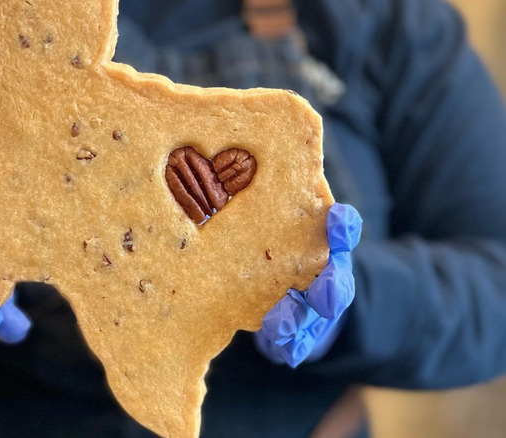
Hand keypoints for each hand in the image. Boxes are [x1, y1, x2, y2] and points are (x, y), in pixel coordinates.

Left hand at [254, 203, 361, 366]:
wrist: (288, 287)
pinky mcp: (300, 332)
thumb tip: (256, 148)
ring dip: (300, 321)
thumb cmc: (279, 240)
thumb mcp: (280, 218)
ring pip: (314, 316)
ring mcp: (316, 306)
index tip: (336, 218)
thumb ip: (279, 198)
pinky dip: (292, 346)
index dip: (342, 226)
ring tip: (282, 326)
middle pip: (336, 282)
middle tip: (324, 294)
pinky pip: (298, 341)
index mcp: (326, 241)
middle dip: (331, 288)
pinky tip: (282, 351)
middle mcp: (327, 273)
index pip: (342, 230)